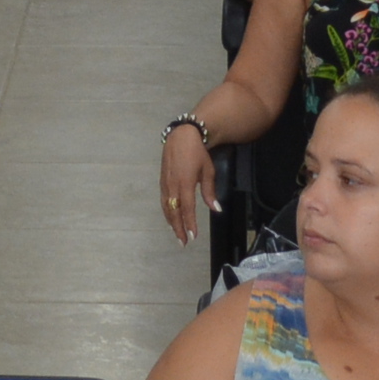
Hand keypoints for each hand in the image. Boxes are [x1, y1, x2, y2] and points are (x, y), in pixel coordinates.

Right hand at [158, 121, 211, 242]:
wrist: (181, 136)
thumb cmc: (197, 153)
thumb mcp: (208, 170)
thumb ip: (210, 191)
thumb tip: (216, 209)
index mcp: (185, 183)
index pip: (187, 208)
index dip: (190, 224)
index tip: (193, 236)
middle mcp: (173, 185)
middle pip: (174, 212)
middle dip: (179, 228)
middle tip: (183, 242)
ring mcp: (165, 184)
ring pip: (167, 208)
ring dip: (172, 223)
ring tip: (178, 234)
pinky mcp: (162, 182)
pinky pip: (164, 201)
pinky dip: (167, 212)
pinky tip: (171, 218)